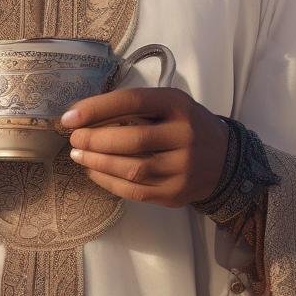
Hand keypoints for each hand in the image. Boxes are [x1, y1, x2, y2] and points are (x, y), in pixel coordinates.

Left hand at [62, 87, 228, 207]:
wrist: (225, 160)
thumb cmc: (186, 126)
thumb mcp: (169, 105)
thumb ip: (135, 108)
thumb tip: (85, 115)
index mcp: (178, 105)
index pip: (133, 101)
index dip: (97, 108)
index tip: (70, 116)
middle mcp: (185, 135)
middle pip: (131, 139)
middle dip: (95, 139)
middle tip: (74, 138)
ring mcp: (183, 168)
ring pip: (131, 169)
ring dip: (97, 162)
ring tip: (78, 154)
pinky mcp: (176, 194)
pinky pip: (135, 191)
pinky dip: (108, 182)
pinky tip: (94, 172)